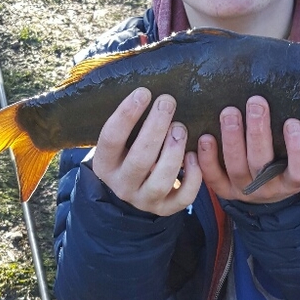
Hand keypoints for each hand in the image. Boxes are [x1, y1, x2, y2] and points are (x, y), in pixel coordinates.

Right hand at [91, 87, 202, 214]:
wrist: (129, 191)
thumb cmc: (127, 154)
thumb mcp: (119, 141)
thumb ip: (130, 123)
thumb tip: (148, 90)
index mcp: (105, 164)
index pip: (111, 138)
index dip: (127, 115)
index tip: (144, 92)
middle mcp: (122, 185)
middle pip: (139, 159)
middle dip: (155, 128)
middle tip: (167, 103)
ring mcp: (144, 200)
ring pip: (161, 180)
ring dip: (173, 152)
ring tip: (180, 128)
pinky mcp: (165, 208)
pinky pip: (183, 197)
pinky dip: (192, 177)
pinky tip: (194, 155)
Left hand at [197, 97, 299, 202]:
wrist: (264, 189)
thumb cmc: (282, 160)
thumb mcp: (293, 153)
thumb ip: (293, 131)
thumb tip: (293, 91)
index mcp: (292, 182)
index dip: (297, 149)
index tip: (292, 122)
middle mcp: (269, 189)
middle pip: (262, 164)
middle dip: (258, 132)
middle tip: (256, 103)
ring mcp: (245, 191)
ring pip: (237, 168)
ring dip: (232, 139)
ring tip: (230, 112)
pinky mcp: (225, 190)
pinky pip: (214, 178)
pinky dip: (208, 159)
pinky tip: (205, 137)